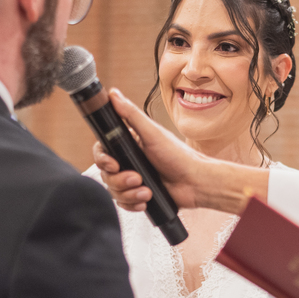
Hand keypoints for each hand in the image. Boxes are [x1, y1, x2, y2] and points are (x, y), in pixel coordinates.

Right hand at [93, 89, 268, 213]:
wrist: (196, 183)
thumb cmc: (179, 156)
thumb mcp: (153, 134)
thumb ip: (131, 115)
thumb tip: (114, 94)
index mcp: (129, 144)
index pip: (102, 151)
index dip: (103, 159)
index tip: (113, 164)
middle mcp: (129, 161)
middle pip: (106, 174)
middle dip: (120, 180)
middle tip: (137, 178)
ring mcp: (133, 179)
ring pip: (114, 191)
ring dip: (129, 193)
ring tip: (147, 191)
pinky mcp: (139, 195)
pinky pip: (123, 203)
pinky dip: (133, 203)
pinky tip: (146, 200)